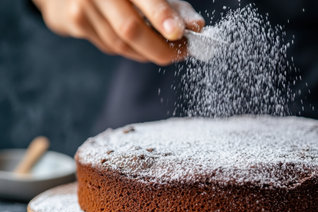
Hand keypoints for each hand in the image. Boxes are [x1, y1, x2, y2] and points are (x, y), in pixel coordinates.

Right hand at [32, 0, 204, 64]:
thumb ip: (175, 9)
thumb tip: (197, 27)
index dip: (162, 16)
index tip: (177, 33)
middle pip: (130, 29)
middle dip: (159, 48)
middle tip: (179, 54)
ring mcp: (83, 5)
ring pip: (120, 44)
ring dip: (146, 52)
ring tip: (161, 49)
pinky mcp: (74, 21)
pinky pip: (109, 47)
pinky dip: (128, 50)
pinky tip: (135, 42)